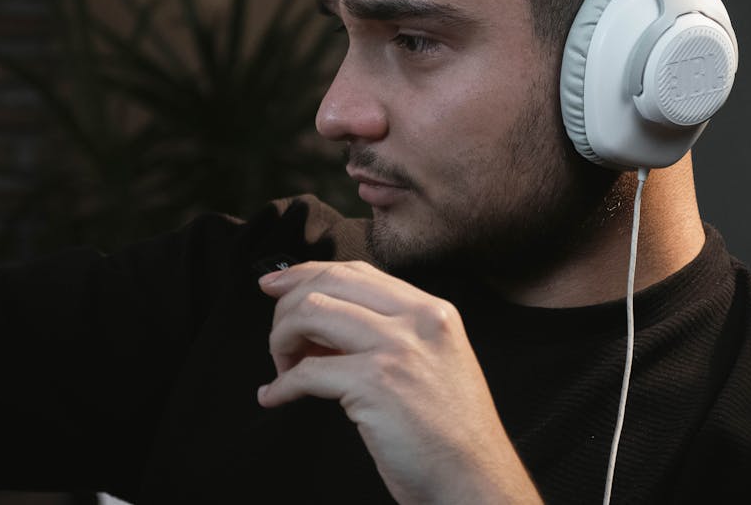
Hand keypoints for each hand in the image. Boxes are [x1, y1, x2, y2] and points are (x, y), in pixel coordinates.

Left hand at [257, 260, 541, 504]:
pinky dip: (281, 386)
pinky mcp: (375, 383)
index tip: (278, 285)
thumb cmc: (451, 434)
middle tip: (275, 337)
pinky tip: (276, 396)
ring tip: (282, 369)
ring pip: (311, 314)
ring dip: (281, 341)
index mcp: (432, 311)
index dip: (309, 274)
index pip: (358, 271)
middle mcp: (417, 319)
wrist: (475, 480)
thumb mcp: (435, 361)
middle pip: (330, 283)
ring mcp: (396, 348)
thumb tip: (324, 324)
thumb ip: (392, 334)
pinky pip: (306, 371)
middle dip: (287, 306)